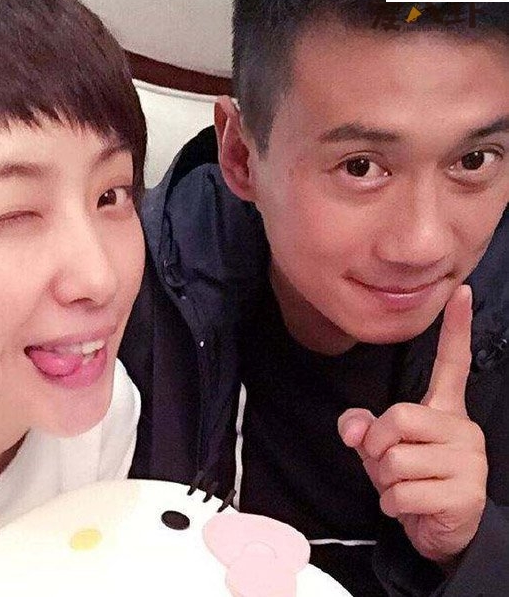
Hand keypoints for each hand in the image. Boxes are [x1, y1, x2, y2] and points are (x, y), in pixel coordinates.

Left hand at [338, 285, 487, 564]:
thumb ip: (362, 427)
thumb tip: (353, 429)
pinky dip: (392, 504)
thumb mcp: (380, 448)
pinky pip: (402, 492)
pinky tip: (410, 506)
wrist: (440, 530)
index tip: (460, 292)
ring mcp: (469, 461)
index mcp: (444, 409)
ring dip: (385, 480)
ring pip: (395, 459)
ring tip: (405, 486)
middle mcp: (461, 428)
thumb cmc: (412, 479)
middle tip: (388, 463)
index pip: (453, 363)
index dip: (455, 328)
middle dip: (377, 446)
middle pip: (397, 417)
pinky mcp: (465, 494)